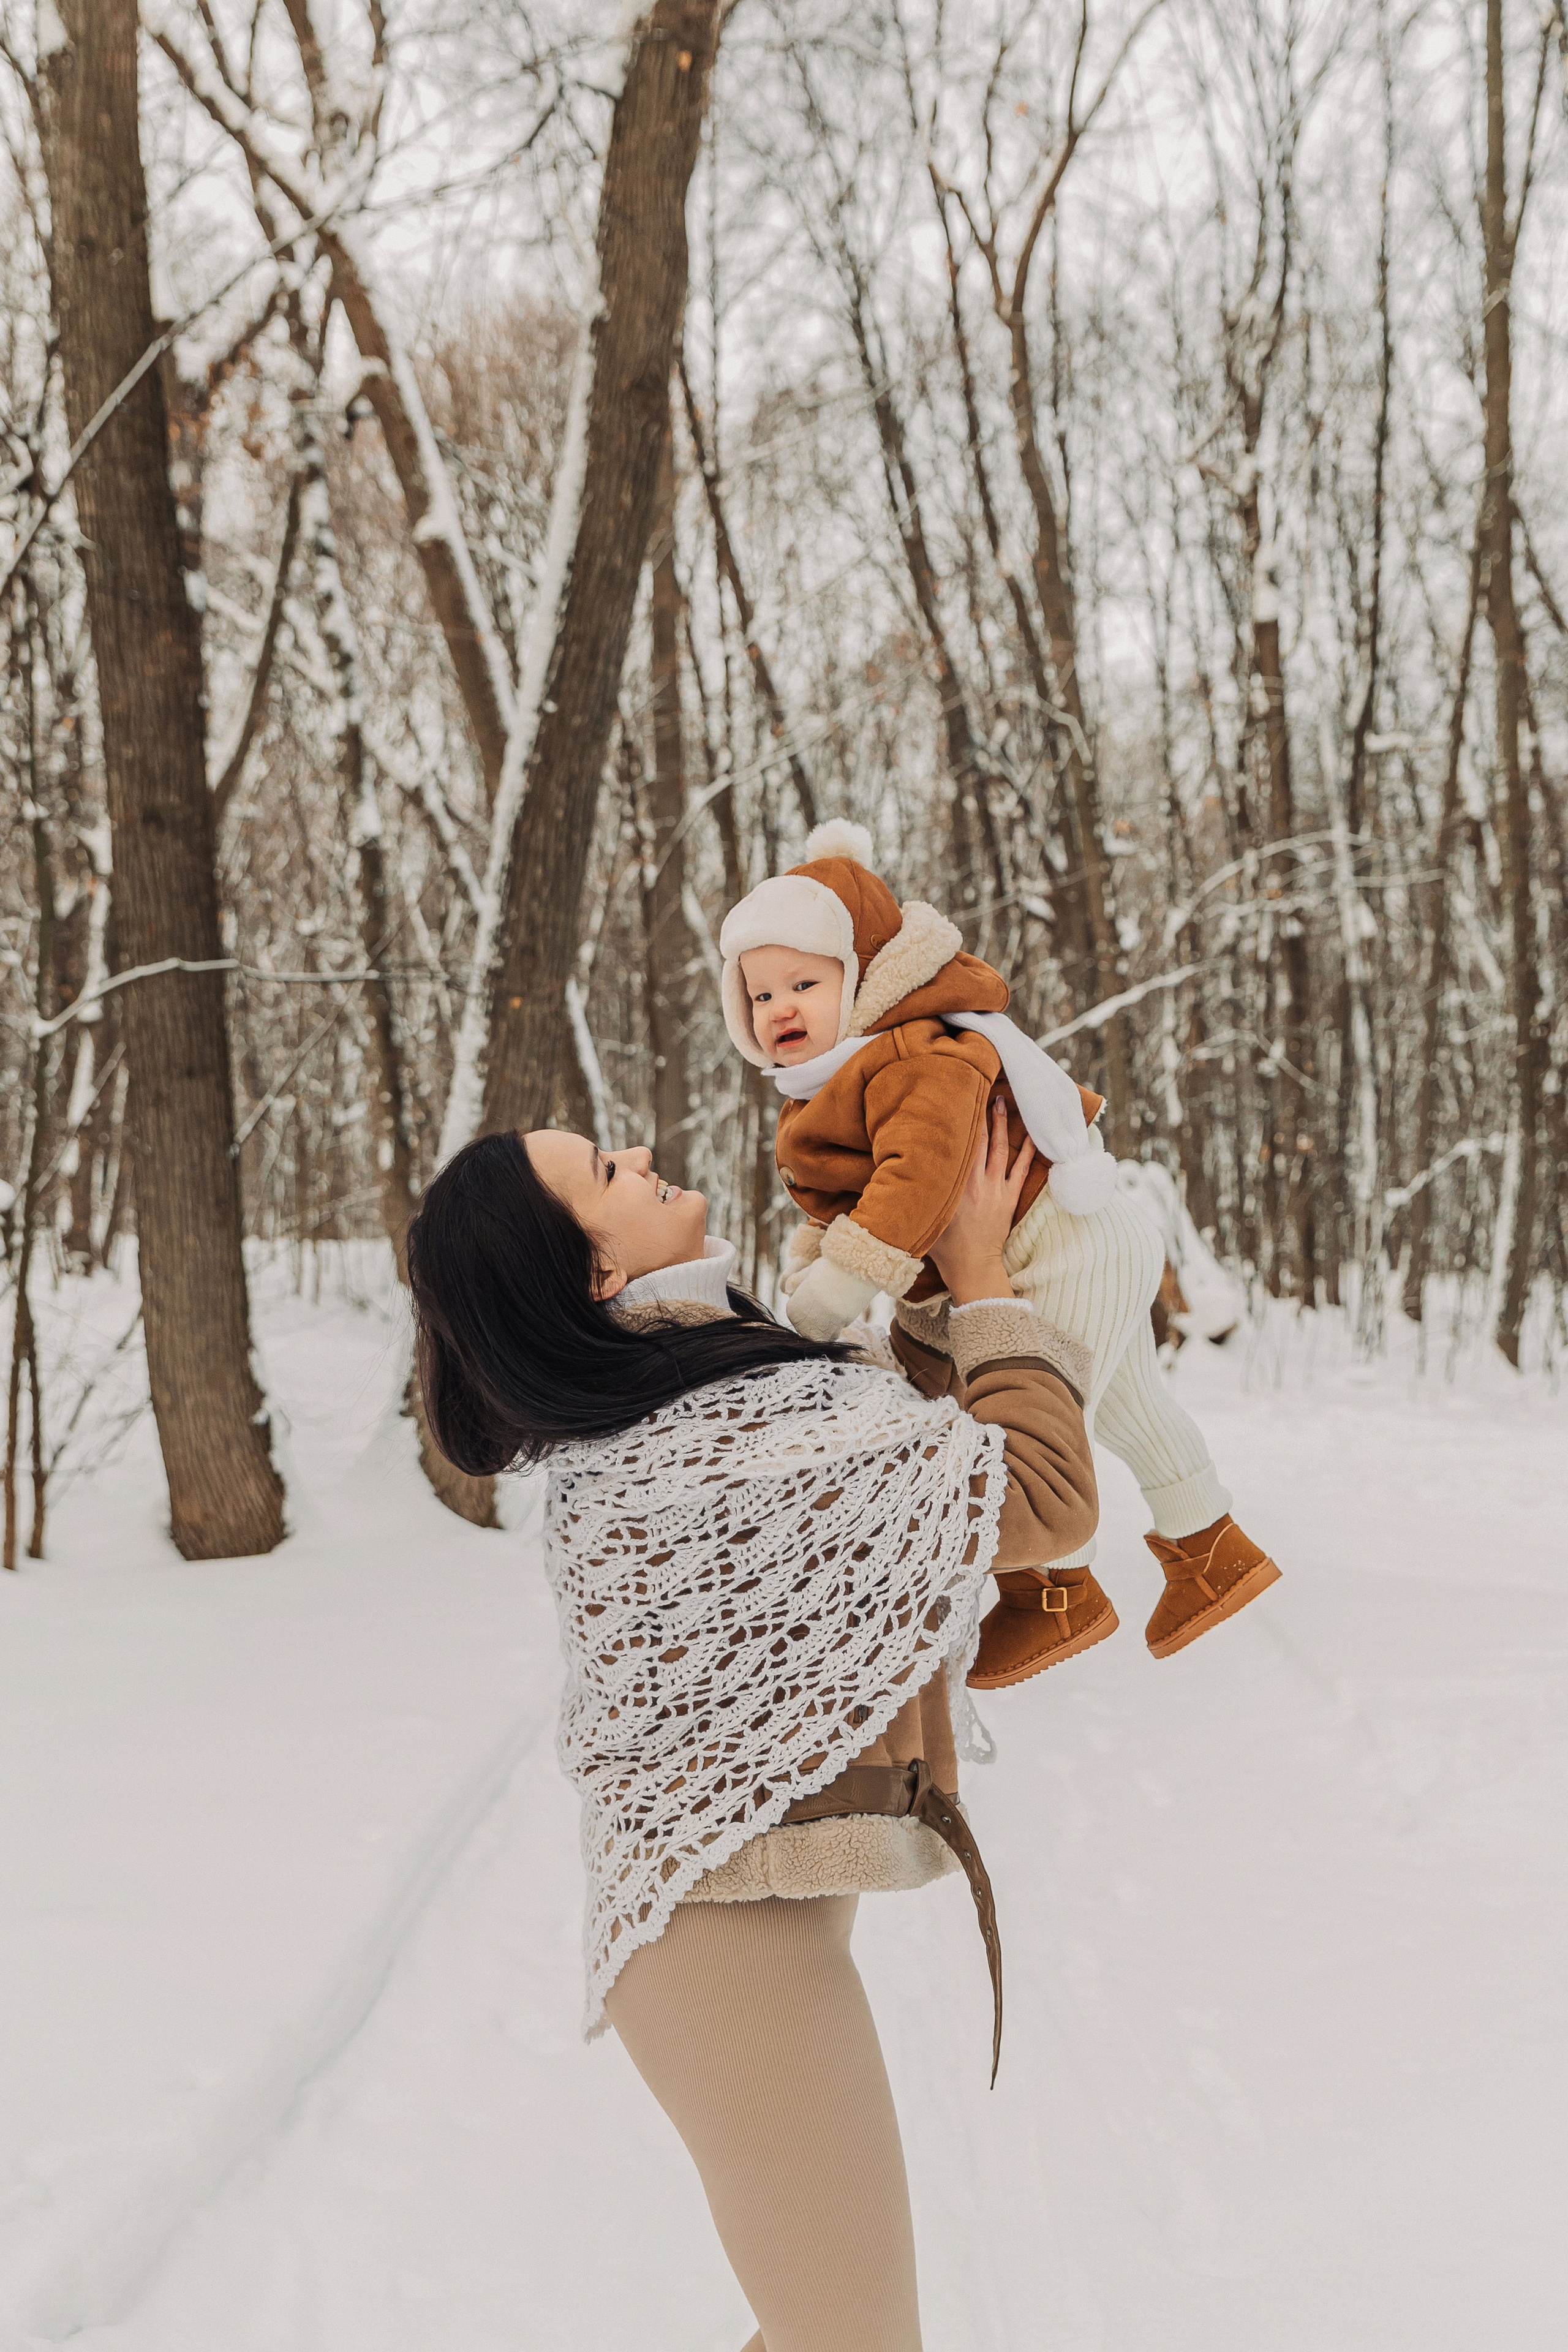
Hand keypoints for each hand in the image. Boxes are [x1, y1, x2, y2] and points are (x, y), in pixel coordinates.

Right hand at [928, 1099, 1034, 1305]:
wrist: (971, 1267)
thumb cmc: (941, 1244)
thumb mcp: (920, 1215)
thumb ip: (910, 1191)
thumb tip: (887, 1169)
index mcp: (952, 1184)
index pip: (956, 1144)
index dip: (956, 1119)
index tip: (954, 1097)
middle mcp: (975, 1182)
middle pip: (979, 1139)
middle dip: (980, 1112)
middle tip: (981, 1087)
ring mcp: (995, 1189)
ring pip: (1000, 1149)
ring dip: (1002, 1124)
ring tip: (1002, 1101)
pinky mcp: (1009, 1198)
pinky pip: (1021, 1170)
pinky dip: (1028, 1152)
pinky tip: (1032, 1135)